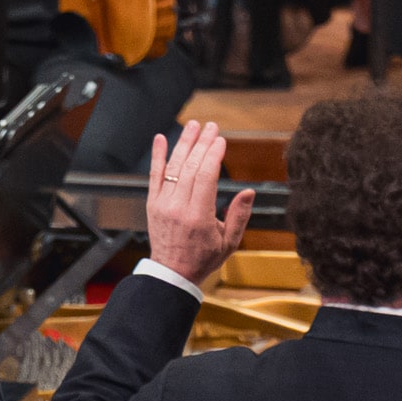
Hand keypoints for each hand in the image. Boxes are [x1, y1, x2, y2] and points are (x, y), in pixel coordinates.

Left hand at [145, 122, 256, 283]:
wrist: (171, 274)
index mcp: (198, 217)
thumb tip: (249, 192)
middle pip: (191, 167)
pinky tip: (160, 139)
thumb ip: (239, 216)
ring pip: (174, 168)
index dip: (213, 155)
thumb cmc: (201, 259)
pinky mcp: (152, 205)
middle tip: (210, 126)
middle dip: (201, 143)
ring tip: (193, 126)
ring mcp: (162, 205)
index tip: (220, 140)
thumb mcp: (228, 243)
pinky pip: (154, 176)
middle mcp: (178, 208)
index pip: (205, 177)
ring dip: (183, 144)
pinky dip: (157, 156)